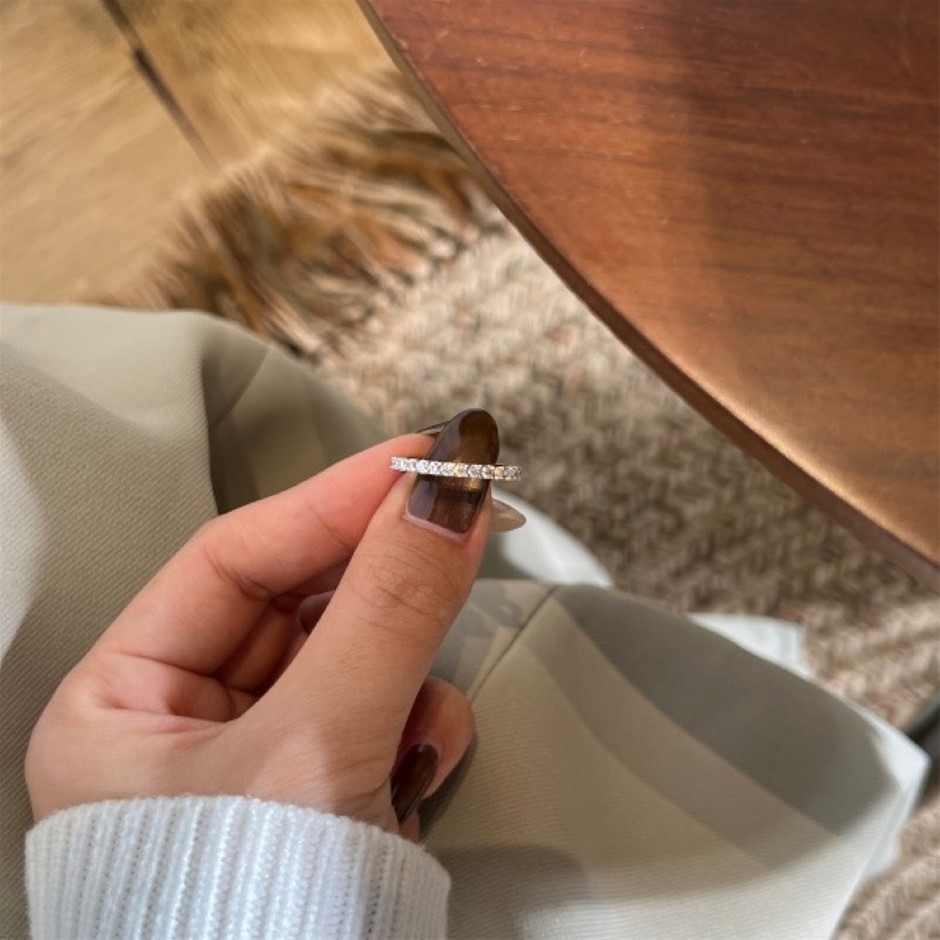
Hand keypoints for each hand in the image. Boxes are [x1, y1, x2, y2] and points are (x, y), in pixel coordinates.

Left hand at [25, 410, 506, 839]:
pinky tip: (423, 762)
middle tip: (460, 515)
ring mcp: (254, 754)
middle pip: (298, 597)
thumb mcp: (319, 748)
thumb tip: (445, 496)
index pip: (236, 555)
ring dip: (406, 665)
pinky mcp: (321, 785)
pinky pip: (378, 709)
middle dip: (382, 574)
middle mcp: (179, 723)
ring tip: (421, 717)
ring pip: (349, 650)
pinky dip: (417, 720)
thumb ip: (387, 611)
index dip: (334, 497)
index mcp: (121, 704)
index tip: (420, 456)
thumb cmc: (252, 931)